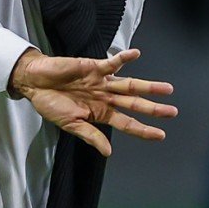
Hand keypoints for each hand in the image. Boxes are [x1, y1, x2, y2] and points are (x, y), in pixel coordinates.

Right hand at [8, 48, 176, 155]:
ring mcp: (102, 82)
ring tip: (167, 89)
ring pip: (130, 85)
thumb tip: (108, 153)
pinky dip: (123, 59)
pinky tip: (136, 54)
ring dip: (149, 86)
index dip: (143, 130)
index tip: (160, 135)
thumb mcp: (70, 124)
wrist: (35, 83)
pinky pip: (112, 63)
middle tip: (172, 112)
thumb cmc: (50, 104)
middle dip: (153, 109)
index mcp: (101, 114)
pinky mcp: (94, 67)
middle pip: (134, 104)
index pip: (127, 123)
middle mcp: (105, 97)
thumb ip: (91, 136)